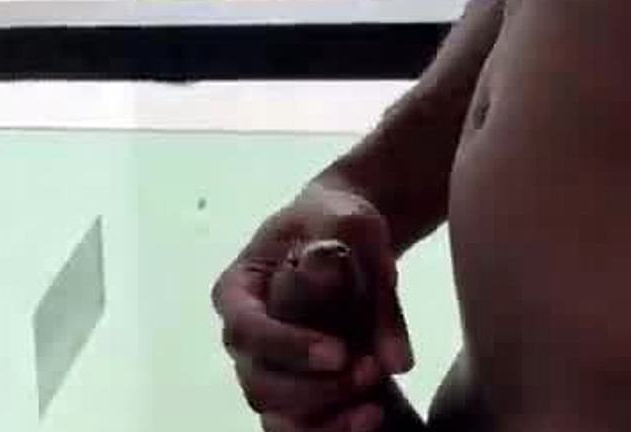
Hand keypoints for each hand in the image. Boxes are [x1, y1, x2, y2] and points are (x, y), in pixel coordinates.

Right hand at [211, 186, 413, 431]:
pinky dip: (334, 429)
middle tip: (369, 371)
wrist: (344, 234)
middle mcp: (243, 335)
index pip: (247, 328)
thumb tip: (393, 358)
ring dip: (326, 418)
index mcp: (237, 290)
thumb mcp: (352, 226)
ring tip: (375, 404)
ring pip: (277, 416)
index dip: (288, 347)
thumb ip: (368, 282)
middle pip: (258, 382)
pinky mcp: (296, 389)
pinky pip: (302, 426)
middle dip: (314, 388)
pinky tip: (374, 415)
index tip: (339, 351)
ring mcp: (266, 366)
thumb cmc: (335, 220)